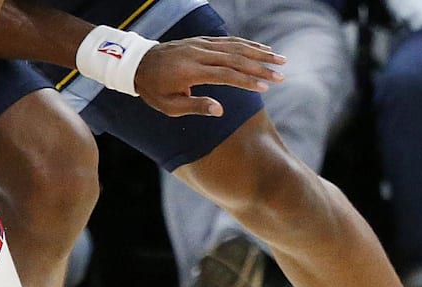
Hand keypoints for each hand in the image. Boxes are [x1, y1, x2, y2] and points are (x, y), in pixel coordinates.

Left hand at [134, 36, 285, 117]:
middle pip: (235, 58)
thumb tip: (220, 110)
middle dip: (261, 66)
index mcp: (191, 71)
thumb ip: (195, 106)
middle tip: (282, 75)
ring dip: (259, 52)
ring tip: (280, 59)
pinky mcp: (202, 40)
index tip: (265, 87)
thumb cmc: (155, 90)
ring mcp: (201, 44)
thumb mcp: (170, 105)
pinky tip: (262, 48)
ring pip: (235, 46)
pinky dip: (247, 43)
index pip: (225, 75)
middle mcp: (198, 54)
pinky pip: (228, 40)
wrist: (139, 64)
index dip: (247, 81)